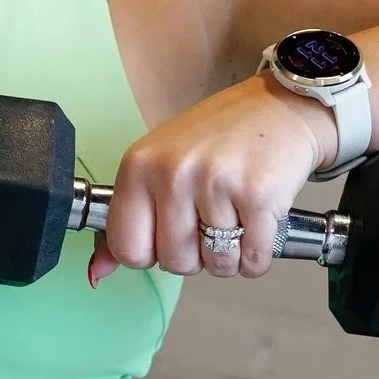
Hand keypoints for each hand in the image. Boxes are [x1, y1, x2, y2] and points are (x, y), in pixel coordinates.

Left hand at [92, 74, 336, 285]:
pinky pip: (252, 260)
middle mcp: (173, 174)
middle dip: (195, 256)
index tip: (166, 236)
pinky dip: (257, 255)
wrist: (280, 107)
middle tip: (209, 224)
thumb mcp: (159, 163)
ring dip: (230, 255)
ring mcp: (215, 184)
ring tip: (235, 220)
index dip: (151, 253)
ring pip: (216, 264)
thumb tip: (98, 271)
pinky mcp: (258, 196)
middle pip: (174, 262)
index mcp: (138, 166)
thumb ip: (128, 217)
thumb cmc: (219, 136)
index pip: (127, 248)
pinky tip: (258, 225)